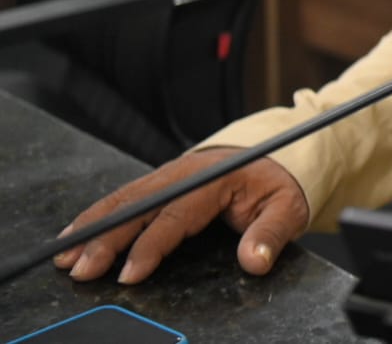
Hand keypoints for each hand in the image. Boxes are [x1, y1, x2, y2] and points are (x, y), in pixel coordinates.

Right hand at [53, 148, 309, 284]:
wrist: (275, 155)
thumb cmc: (278, 183)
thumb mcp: (288, 207)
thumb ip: (270, 234)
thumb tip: (254, 262)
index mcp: (214, 179)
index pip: (176, 216)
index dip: (150, 246)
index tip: (129, 275)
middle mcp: (184, 173)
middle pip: (138, 206)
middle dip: (105, 239)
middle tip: (80, 270)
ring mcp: (168, 175)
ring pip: (123, 200)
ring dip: (92, 227)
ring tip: (65, 256)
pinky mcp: (160, 182)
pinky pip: (124, 199)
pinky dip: (98, 217)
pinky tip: (77, 237)